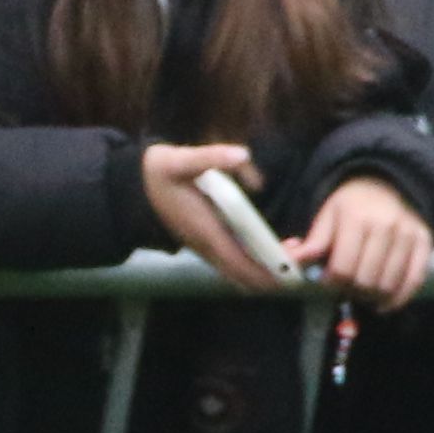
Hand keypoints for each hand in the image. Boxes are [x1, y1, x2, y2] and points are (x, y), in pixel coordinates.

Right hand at [140, 140, 285, 291]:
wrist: (133, 187)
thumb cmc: (159, 173)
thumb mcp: (181, 158)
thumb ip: (212, 156)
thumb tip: (243, 154)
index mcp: (205, 230)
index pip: (241, 262)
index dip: (266, 272)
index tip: (292, 273)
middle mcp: (206, 246)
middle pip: (243, 276)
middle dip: (272, 277)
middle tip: (300, 268)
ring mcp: (204, 248)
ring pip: (237, 273)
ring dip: (263, 273)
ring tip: (290, 262)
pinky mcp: (204, 245)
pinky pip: (232, 265)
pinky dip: (252, 267)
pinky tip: (268, 254)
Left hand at [289, 174, 433, 312]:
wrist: (386, 184)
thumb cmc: (351, 205)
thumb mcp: (327, 217)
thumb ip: (312, 243)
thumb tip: (291, 261)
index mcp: (356, 218)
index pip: (342, 268)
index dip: (331, 283)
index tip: (327, 282)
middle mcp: (386, 226)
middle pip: (365, 280)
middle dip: (350, 291)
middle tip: (344, 289)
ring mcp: (408, 235)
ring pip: (388, 284)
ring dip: (372, 297)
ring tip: (361, 292)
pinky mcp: (425, 242)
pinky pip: (414, 281)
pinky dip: (398, 299)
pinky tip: (383, 303)